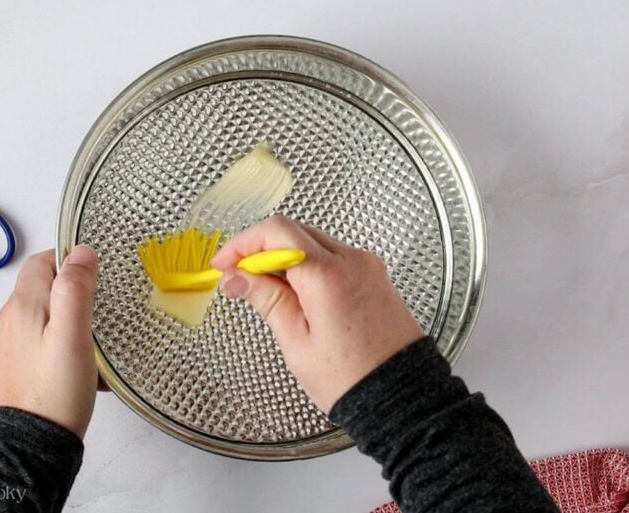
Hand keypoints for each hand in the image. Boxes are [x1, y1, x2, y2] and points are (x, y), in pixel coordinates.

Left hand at [0, 246, 98, 439]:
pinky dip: (61, 340)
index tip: (94, 278)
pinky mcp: (15, 363)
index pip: (42, 261)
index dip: (69, 261)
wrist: (33, 443)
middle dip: (72, 293)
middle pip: (42, 287)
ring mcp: (9, 343)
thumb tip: (81, 252)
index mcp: (21, 306)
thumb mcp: (73, 334)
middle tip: (99, 312)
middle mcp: (8, 320)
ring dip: (68, 319)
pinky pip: (40, 337)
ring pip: (43, 313)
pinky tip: (80, 362)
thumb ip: (75, 289)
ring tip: (92, 342)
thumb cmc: (57, 390)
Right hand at [211, 216, 423, 412]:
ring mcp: (367, 265)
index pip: (276, 232)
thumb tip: (237, 278)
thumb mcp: (297, 343)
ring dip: (283, 255)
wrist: (402, 398)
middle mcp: (352, 261)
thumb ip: (267, 300)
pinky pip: (333, 255)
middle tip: (239, 276)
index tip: (225, 263)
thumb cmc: (352, 380)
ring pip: (313, 241)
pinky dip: (307, 264)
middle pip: (294, 231)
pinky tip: (295, 291)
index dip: (243, 243)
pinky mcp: (374, 275)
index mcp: (328, 276)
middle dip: (260, 248)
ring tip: (264, 289)